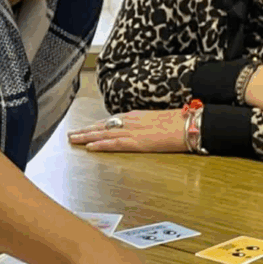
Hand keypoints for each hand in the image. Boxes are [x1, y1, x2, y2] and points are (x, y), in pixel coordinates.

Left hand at [68, 109, 186, 152]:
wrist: (191, 125)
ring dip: (87, 137)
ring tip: (73, 140)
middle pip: (103, 125)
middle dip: (86, 130)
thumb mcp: (160, 121)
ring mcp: (134, 131)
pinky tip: (90, 147)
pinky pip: (115, 143)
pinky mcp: (138, 142)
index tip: (85, 128)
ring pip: (104, 133)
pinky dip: (101, 145)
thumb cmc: (181, 123)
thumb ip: (148, 125)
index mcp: (137, 116)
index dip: (96, 125)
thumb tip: (143, 130)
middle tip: (71, 134)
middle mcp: (132, 121)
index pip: (111, 121)